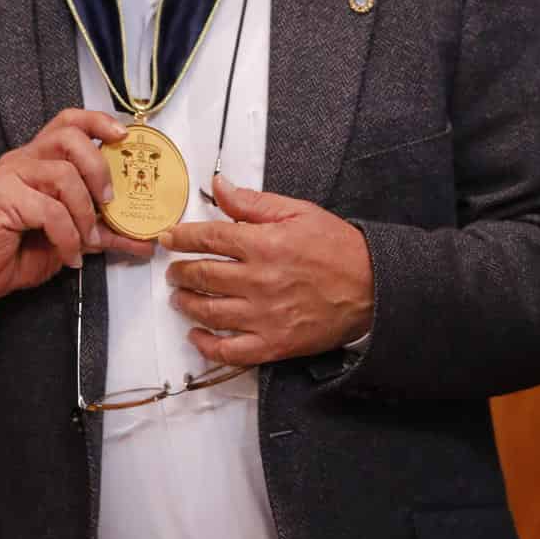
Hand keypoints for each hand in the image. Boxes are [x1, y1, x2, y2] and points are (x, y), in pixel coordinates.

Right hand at [0, 108, 153, 315]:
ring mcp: (10, 175)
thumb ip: (103, 231)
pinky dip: (67, 236)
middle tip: (109, 202)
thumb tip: (144, 239)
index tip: (123, 135)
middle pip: (69, 137)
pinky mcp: (1, 197)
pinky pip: (49, 210)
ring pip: (63, 175)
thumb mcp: (71, 237)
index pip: (68, 121)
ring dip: (83, 213)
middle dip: (98, 168)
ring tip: (87, 240)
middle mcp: (23, 158)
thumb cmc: (19, 251)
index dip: (97, 121)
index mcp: (39, 158)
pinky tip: (69, 256)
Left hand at [161, 173, 372, 367]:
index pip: (209, 238)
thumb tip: (219, 186)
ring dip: (187, 304)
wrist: (371, 287)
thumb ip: (253, 202)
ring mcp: (265, 316)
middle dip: (180, 271)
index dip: (182, 237)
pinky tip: (197, 337)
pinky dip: (207, 347)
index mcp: (265, 244)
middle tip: (172, 269)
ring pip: (210, 313)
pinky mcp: (274, 344)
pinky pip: (231, 352)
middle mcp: (260, 281)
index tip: (168, 237)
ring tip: (179, 297)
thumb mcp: (297, 212)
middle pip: (204, 275)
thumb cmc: (336, 247)